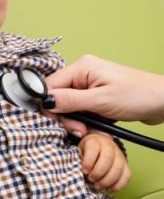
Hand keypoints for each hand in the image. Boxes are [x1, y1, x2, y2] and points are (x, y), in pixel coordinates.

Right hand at [45, 55, 163, 124]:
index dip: (50, 107)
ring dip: (77, 122)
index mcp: (81, 67)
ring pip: (68, 107)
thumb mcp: (101, 101)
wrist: (162, 101)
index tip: (61, 123)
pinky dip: (86, 122)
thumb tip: (45, 101)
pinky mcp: (95, 96)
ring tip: (91, 131)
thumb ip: (70, 101)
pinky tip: (97, 128)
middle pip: (57, 98)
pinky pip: (80, 110)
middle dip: (66, 118)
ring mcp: (89, 85)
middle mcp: (82, 73)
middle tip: (81, 130)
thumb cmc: (138, 96)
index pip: (49, 86)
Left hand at [79, 133, 130, 191]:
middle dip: (98, 172)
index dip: (89, 161)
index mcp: (94, 140)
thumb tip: (79, 131)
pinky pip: (127, 175)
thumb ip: (72, 130)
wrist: (95, 150)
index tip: (84, 170)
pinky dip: (118, 185)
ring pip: (118, 167)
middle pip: (108, 158)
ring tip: (97, 185)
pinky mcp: (124, 165)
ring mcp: (118, 155)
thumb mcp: (74, 142)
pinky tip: (109, 188)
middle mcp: (108, 145)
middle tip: (91, 179)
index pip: (94, 147)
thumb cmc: (83, 150)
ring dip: (107, 180)